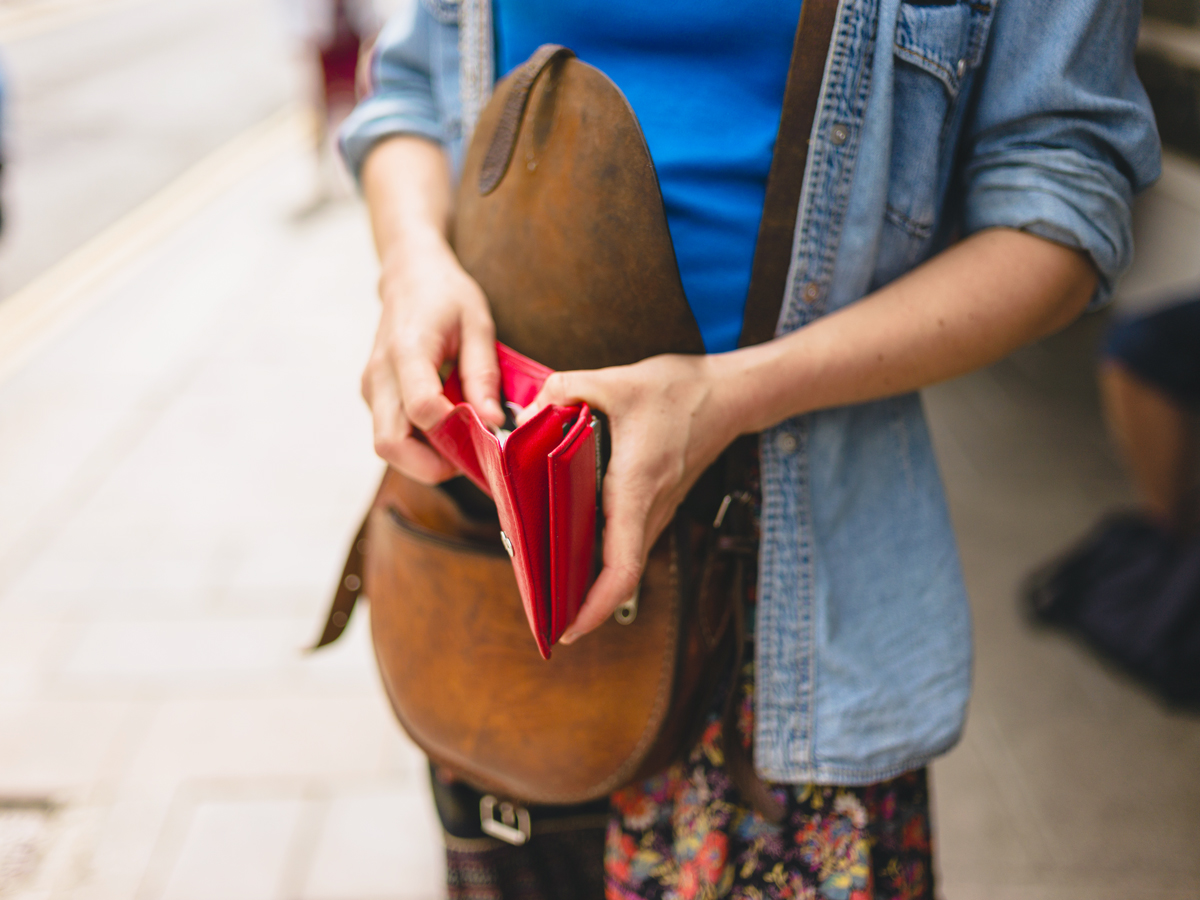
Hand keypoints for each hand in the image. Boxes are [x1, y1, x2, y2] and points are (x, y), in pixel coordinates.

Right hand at [362, 233, 504, 481]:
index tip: (489, 432)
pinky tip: (449, 431)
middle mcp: (380, 375)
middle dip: (433, 465)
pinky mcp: (373, 397)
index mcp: (408, 351)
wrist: (409, 274)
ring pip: (387, 446)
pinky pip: (391, 434)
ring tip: (464, 444)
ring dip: (425, 459)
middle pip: (391, 444)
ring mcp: (371, 388)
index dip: (456, 431)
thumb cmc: (446, 294)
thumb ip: (483, 375)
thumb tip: (494, 423)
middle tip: (473, 458)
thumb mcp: (477, 324)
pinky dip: (419, 445)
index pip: (422, 409)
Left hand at [520, 354, 744, 642]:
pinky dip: (599, 558)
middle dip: (581, 604)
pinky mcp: (656, 503)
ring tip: (546, 589)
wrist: (728, 395)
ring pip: (623, 562)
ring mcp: (657, 510)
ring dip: (590, 583)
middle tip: (541, 616)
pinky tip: (568, 549)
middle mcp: (650, 507)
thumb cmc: (679, 391)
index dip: (596, 606)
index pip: (622, 564)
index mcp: (636, 485)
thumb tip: (528, 414)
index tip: (569, 628)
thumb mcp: (615, 380)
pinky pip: (627, 542)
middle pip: (618, 575)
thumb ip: (563, 391)